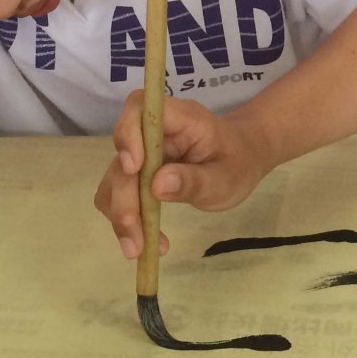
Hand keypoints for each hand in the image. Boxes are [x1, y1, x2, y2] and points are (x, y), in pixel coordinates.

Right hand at [93, 90, 276, 258]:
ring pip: (115, 179)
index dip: (128, 134)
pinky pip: (121, 193)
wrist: (241, 160)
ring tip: (139, 248)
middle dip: (123, 199)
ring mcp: (143, 153)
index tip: (133, 169)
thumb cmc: (238, 162)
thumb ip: (195, 180)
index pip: (140, 109)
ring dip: (120, 214)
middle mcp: (154, 133)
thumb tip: (156, 186)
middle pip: (122, 156)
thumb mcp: (226, 177)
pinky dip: (128, 218)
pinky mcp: (139, 174)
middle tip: (134, 240)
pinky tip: (147, 240)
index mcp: (180, 118)